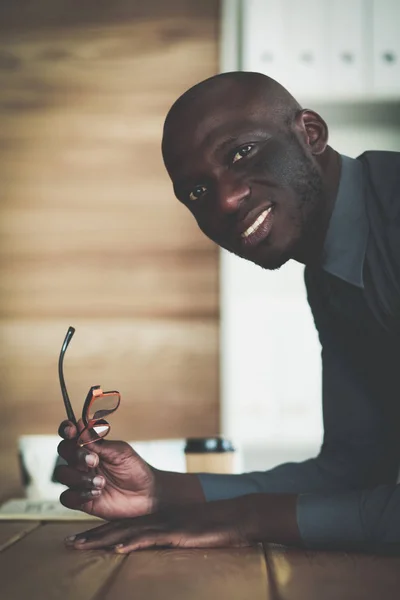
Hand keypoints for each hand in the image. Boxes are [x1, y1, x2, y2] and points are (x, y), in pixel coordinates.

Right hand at [56, 419, 155, 520]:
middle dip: (75, 454)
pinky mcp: (81, 500)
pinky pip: (66, 497)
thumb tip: (81, 424)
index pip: (71, 434)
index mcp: (91, 446)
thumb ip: (98, 442)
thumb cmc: (134, 469)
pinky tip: (97, 493)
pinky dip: (79, 494)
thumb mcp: (120, 451)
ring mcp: (80, 480)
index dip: (66, 429)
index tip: (72, 430)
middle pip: (63, 450)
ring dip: (80, 477)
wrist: (146, 494)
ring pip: (62, 473)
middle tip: (94, 460)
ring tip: (101, 482)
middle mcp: (82, 462)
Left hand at [64, 496, 258, 552]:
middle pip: (118, 528)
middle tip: (69, 543)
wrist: (236, 515)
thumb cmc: (213, 527)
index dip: (98, 533)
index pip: (122, 527)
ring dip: (102, 539)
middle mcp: (156, 520)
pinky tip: (118, 547)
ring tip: (81, 545)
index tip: (78, 540)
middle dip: (92, 536)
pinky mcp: (177, 532)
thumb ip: (167, 538)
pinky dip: (133, 542)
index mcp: (157, 521)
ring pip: (128, 532)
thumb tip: (150, 548)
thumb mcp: (185, 533)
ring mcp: (166, 525)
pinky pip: (151, 538)